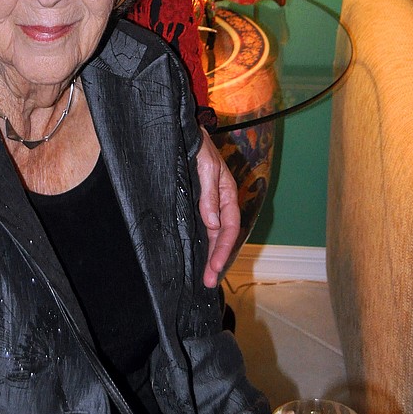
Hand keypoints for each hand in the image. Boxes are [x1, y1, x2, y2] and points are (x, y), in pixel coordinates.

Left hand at [196, 129, 239, 287]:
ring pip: (214, 236)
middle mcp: (220, 202)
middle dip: (218, 260)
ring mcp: (209, 205)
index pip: (229, 228)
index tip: (214, 266)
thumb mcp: (205, 167)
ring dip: (211, 256)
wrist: (184, 132)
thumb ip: (209, 194)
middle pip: (223, 237)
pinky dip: (203, 244)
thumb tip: (212, 222)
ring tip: (206, 277)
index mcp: (228, 193)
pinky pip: (204, 228)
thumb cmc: (197, 146)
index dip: (223, 249)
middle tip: (209, 282)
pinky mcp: (197, 204)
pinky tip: (199, 257)